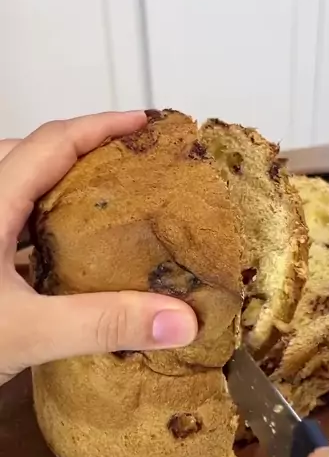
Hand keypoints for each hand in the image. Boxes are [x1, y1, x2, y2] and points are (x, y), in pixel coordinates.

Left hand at [0, 112, 196, 384]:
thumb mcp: (25, 332)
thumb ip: (103, 324)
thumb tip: (182, 319)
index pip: (53, 142)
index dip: (101, 125)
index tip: (146, 123)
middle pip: (30, 156)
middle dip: (82, 152)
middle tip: (131, 168)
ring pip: (15, 192)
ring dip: (58, 190)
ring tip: (105, 206)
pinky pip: (8, 226)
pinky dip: (40, 227)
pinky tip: (62, 257)